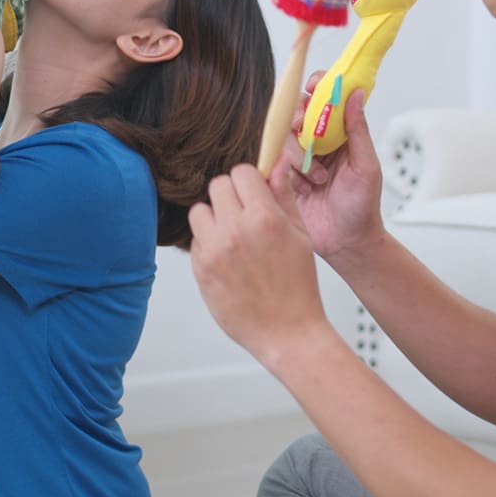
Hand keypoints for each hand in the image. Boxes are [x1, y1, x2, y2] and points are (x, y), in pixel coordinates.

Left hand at [189, 164, 331, 364]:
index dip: (249, 180)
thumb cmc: (298, 287)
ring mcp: (214, 250)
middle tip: (243, 214)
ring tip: (232, 237)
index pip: (242, 172)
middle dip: (231, 195)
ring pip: (199, 211)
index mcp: (265, 218)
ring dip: (213, 218)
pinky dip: (207, 245)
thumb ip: (284, 196)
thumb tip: (277, 164)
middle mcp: (236, 230)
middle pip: (217, 186)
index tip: (253, 191)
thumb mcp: (300, 235)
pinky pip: (195, 241)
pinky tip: (227, 260)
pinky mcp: (200, 269)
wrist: (287, 332)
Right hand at [279, 77, 383, 261]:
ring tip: (318, 179)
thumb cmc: (362, 208)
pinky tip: (302, 187)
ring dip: (300, 155)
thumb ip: (358, 130)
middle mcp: (321, 144)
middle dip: (301, 119)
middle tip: (306, 131)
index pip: (328, 100)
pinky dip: (287, 171)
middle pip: (300, 113)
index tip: (314, 86)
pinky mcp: (286, 177)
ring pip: (286, 137)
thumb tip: (356, 93)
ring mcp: (301, 160)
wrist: (346, 243)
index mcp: (342, 135)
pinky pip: (276, 162)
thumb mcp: (366, 166)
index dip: (319, 87)